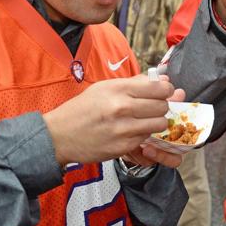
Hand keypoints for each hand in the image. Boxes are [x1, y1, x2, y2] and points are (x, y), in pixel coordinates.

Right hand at [43, 74, 184, 165]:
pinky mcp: (122, 147)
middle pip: (162, 106)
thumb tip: (164, 79)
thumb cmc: (82, 109)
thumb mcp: (105, 87)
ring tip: (144, 120)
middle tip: (152, 108)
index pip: (159, 88)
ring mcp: (123, 129)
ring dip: (155, 122)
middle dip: (161, 106)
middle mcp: (122, 108)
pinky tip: (132, 131)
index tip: (163, 92)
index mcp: (119, 89)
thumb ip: (136, 83)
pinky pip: (146, 138)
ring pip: (159, 124)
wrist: (59, 135)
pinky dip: (143, 135)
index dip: (166, 90)